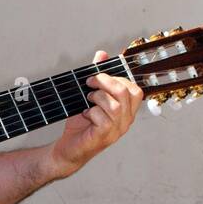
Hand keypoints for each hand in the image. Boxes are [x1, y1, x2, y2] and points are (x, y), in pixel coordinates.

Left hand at [45, 49, 143, 179]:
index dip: (119, 78)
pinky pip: (104, 118)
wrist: (68, 149)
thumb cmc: (81, 124)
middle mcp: (126, 121)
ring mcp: (117, 130)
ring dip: (98, 97)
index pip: (135, 90)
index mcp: (126, 111)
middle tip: (89, 82)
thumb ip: (98, 76)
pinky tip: (85, 114)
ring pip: (115, 105)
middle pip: (127, 93)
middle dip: (106, 82)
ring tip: (87, 100)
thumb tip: (102, 54)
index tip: (100, 75)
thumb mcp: (89, 96)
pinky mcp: (104, 137)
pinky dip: (91, 112)